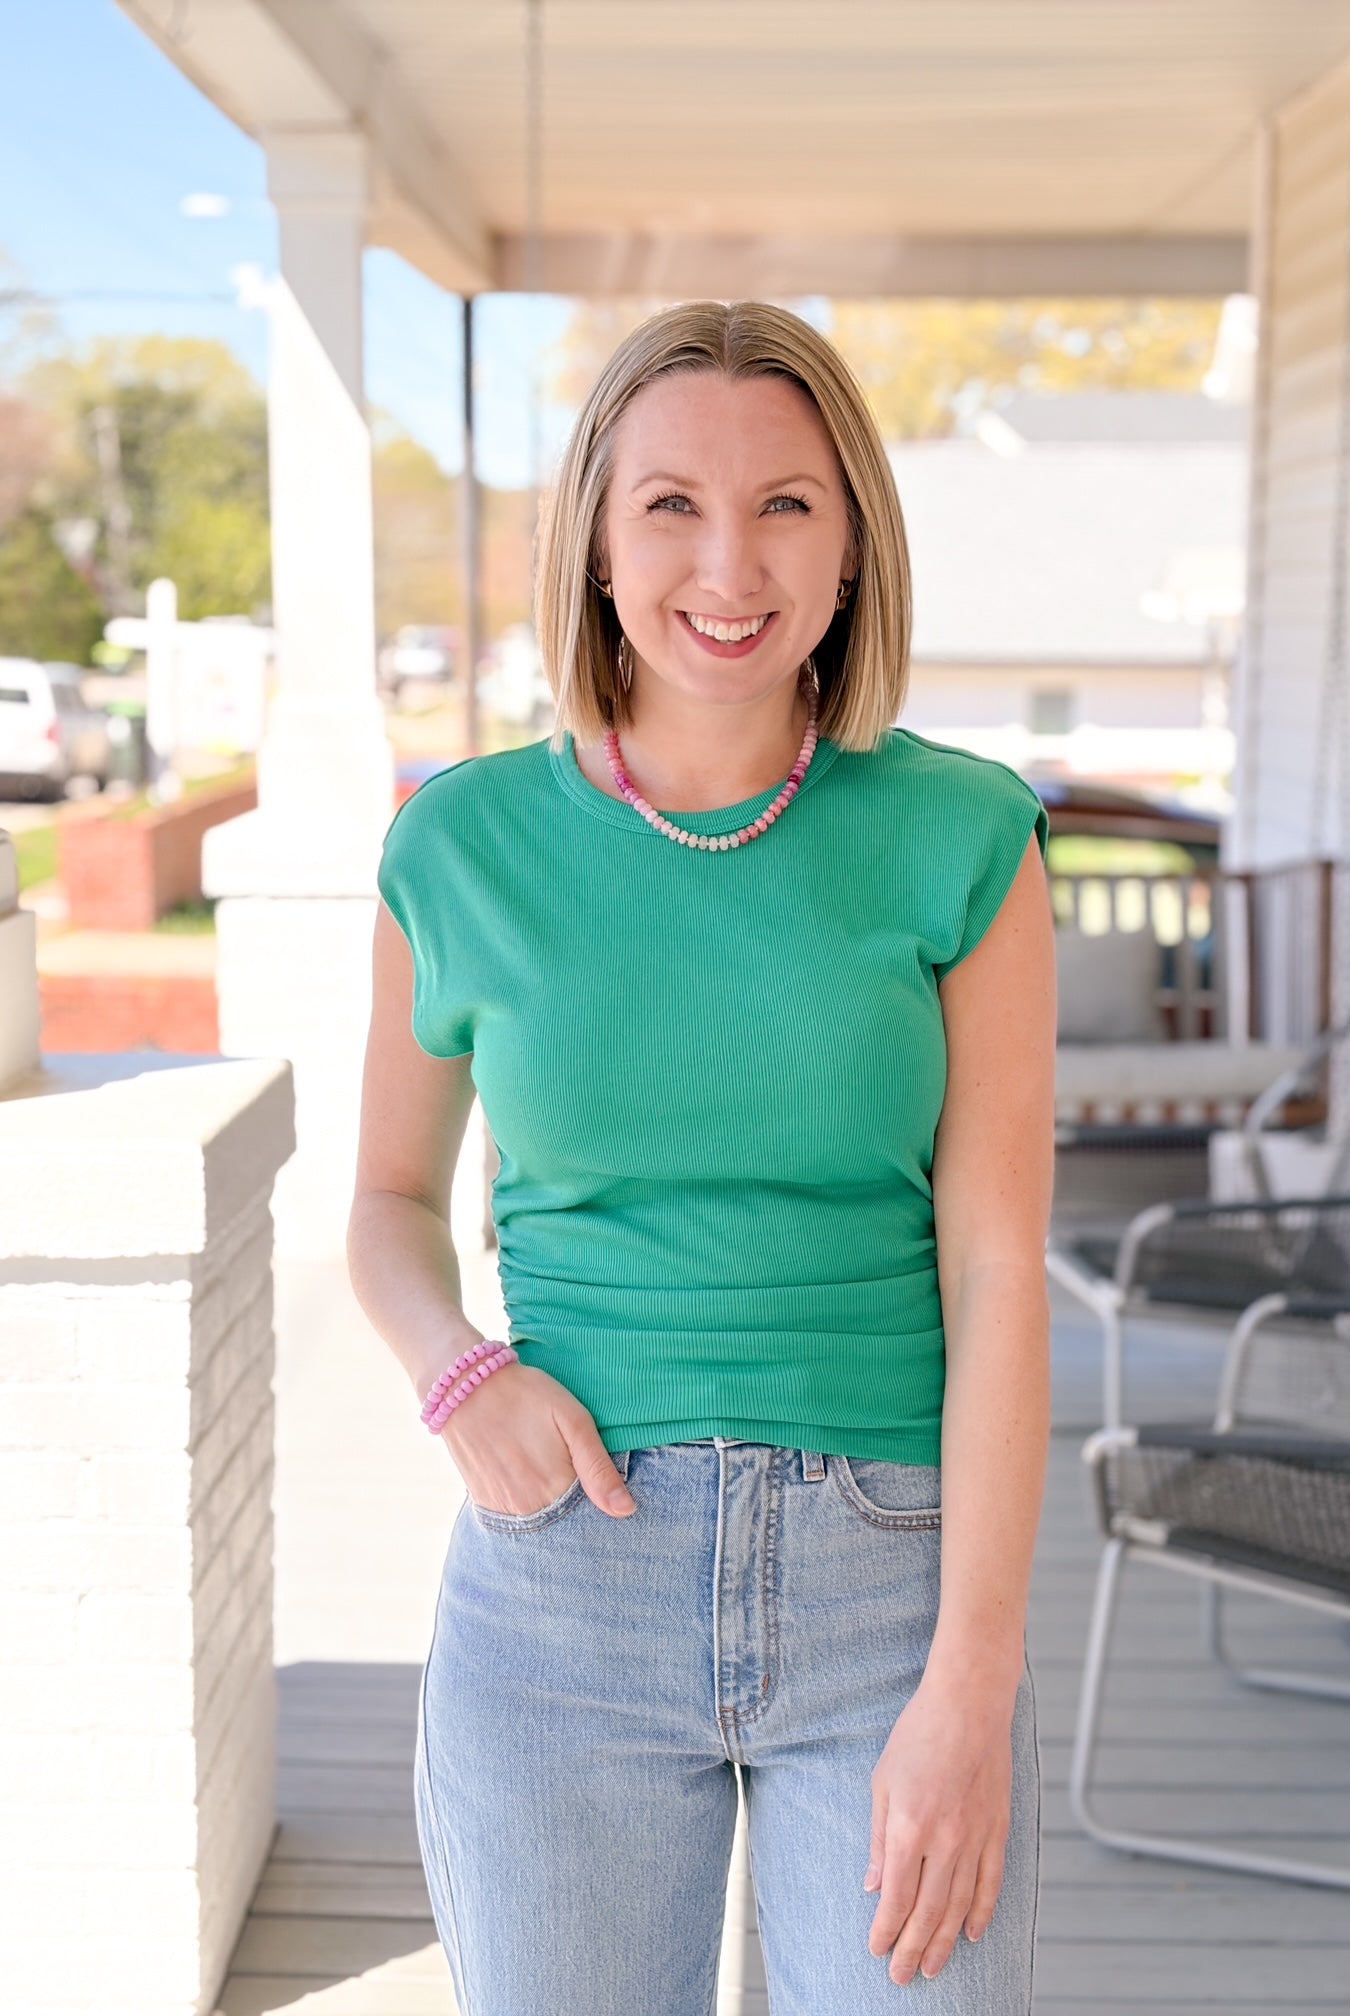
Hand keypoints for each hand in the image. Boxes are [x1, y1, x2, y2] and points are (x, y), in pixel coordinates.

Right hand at [440, 1359, 635, 1518]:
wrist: (465, 1387)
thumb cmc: (527, 1395)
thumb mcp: (573, 1420)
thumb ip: (598, 1468)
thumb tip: (626, 1511)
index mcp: (557, 1489)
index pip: (592, 1520)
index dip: (601, 1505)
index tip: (600, 1486)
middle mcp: (530, 1510)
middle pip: (566, 1527)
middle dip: (578, 1512)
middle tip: (571, 1472)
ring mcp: (504, 1511)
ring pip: (542, 1526)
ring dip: (553, 1510)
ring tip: (548, 1469)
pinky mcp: (485, 1505)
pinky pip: (516, 1519)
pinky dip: (529, 1506)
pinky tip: (529, 1477)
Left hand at [863, 1671, 1014, 1984]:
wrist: (968, 1703)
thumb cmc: (918, 1735)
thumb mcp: (882, 1782)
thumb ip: (878, 1838)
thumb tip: (873, 1887)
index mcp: (908, 1828)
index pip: (896, 1898)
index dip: (886, 1931)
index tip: (877, 1950)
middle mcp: (944, 1841)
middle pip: (927, 1912)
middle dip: (912, 1950)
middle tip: (902, 1977)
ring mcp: (975, 1838)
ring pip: (960, 1907)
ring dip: (944, 1942)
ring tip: (933, 1968)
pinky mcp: (998, 1829)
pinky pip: (991, 1883)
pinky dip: (981, 1913)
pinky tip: (971, 1934)